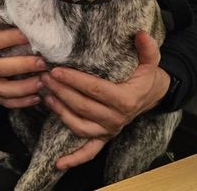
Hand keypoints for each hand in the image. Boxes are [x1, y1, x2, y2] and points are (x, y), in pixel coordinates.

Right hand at [0, 27, 46, 107]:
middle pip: (1, 68)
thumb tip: (23, 22)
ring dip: (25, 87)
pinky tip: (36, 97)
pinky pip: (5, 102)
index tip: (33, 34)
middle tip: (42, 62)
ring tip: (42, 82)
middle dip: (25, 65)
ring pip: (4, 90)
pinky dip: (21, 102)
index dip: (14, 37)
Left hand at [41, 31, 169, 169]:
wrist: (153, 96)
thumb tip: (140, 34)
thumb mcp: (151, 62)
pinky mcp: (104, 137)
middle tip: (44, 77)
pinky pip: (89, 151)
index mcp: (126, 100)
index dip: (74, 80)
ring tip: (45, 95)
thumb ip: (148, 48)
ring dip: (60, 112)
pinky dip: (74, 159)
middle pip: (82, 106)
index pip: (95, 90)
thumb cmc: (146, 77)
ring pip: (79, 125)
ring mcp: (109, 130)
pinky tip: (58, 162)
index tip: (56, 70)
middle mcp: (116, 119)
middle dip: (60, 91)